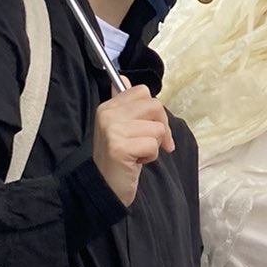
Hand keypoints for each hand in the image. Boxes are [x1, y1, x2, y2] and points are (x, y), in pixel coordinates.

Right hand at [92, 82, 173, 206]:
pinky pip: (152, 145)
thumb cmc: (119, 159)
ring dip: (154, 145)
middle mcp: (108, 115)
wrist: (105, 188)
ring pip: (157, 127)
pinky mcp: (120, 147)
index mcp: (108, 107)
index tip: (152, 128)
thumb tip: (123, 78)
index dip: (154, 112)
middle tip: (151, 144)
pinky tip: (136, 162)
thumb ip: (124, 104)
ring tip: (138, 154)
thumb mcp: (119, 128)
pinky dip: (150, 157)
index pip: (142, 92)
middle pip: (154, 106)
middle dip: (160, 128)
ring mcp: (112, 130)